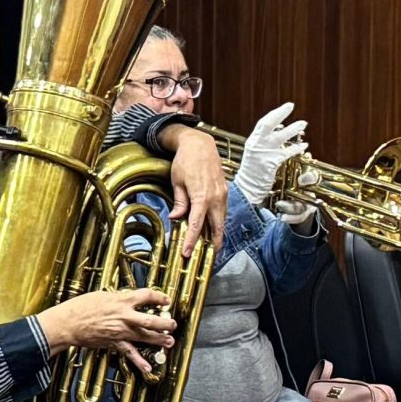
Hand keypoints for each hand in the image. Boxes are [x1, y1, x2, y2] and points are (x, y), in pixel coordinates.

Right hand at [40, 285, 176, 372]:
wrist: (69, 323)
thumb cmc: (81, 307)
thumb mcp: (102, 295)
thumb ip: (118, 298)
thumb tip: (128, 298)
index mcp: (122, 300)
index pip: (146, 296)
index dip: (159, 297)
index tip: (166, 299)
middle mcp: (125, 316)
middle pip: (151, 319)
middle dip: (165, 322)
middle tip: (173, 324)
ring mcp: (121, 331)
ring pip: (145, 335)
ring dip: (159, 339)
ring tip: (169, 341)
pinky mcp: (114, 343)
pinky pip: (130, 353)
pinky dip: (139, 361)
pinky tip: (148, 367)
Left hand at [162, 125, 227, 254]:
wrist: (200, 144)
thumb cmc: (186, 161)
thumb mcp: (177, 181)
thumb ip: (179, 202)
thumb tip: (176, 218)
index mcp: (202, 197)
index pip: (196, 225)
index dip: (192, 241)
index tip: (187, 253)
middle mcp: (216, 198)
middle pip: (217, 228)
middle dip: (214, 244)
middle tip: (208, 257)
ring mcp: (222, 194)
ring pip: (222, 220)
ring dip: (217, 233)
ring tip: (210, 245)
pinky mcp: (224, 191)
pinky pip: (222, 211)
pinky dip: (218, 221)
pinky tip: (212, 226)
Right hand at [232, 101, 305, 208]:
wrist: (247, 189)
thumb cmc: (253, 172)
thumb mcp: (256, 153)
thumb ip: (266, 141)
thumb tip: (280, 129)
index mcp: (252, 141)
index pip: (264, 123)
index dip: (275, 114)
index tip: (286, 107)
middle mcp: (256, 144)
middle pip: (268, 123)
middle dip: (280, 113)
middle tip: (291, 106)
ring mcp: (263, 153)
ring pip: (279, 136)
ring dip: (292, 129)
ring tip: (303, 124)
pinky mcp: (270, 163)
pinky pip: (286, 152)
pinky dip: (295, 148)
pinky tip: (303, 145)